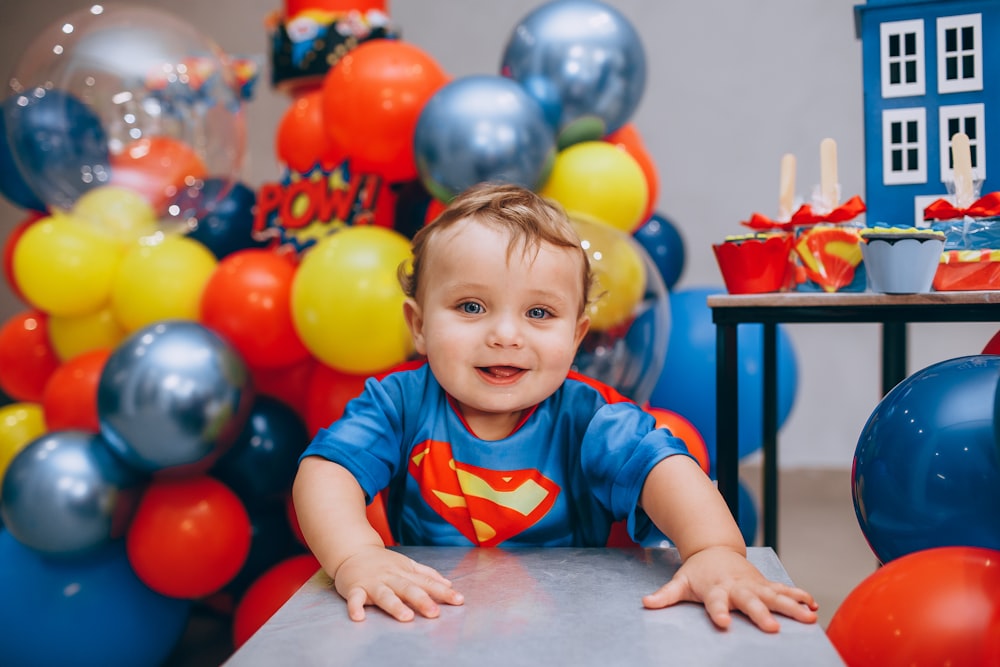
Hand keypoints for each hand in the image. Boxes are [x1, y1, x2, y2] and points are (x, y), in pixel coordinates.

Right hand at [333, 545, 464, 621]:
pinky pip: (355, 598)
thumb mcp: (407, 564)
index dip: (443, 592)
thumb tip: (449, 583)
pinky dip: (356, 607)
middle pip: (408, 589)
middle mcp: (391, 577)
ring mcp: (373, 582)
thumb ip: (427, 574)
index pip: (427, 582)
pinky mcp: (354, 588)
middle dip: (422, 600)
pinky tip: (359, 617)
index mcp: (405, 572)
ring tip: (406, 617)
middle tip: (435, 613)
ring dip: (395, 605)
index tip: (459, 601)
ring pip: (385, 594)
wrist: (352, 550)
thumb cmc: (383, 562)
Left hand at [640, 546, 817, 631]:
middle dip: (761, 613)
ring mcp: (753, 584)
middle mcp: (736, 587)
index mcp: (715, 589)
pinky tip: (813, 606)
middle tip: (772, 627)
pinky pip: (784, 590)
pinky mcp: (764, 583)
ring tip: (808, 617)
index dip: (718, 612)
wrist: (714, 548)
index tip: (722, 623)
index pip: (715, 603)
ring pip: (774, 595)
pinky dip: (799, 596)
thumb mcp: (680, 581)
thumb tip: (646, 602)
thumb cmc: (698, 572)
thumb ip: (666, 595)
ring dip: (791, 606)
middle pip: (749, 601)